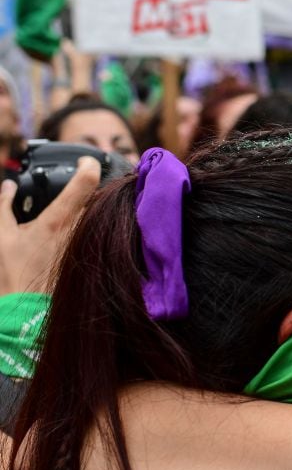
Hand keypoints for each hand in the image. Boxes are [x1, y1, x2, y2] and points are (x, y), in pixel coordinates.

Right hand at [0, 157, 99, 294]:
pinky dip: (99, 225)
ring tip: (84, 207)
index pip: (86, 181)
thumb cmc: (16, 274)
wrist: (31, 309)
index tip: (86, 160)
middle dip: (92, 188)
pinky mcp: (96, 254)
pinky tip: (94, 227)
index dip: (90, 164)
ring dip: (97, 207)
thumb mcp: (2, 237)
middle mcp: (80, 229)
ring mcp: (91, 242)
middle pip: (99, 196)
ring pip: (103, 214)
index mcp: (58, 219)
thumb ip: (4, 207)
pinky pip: (104, 232)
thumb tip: (8, 187)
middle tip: (83, 183)